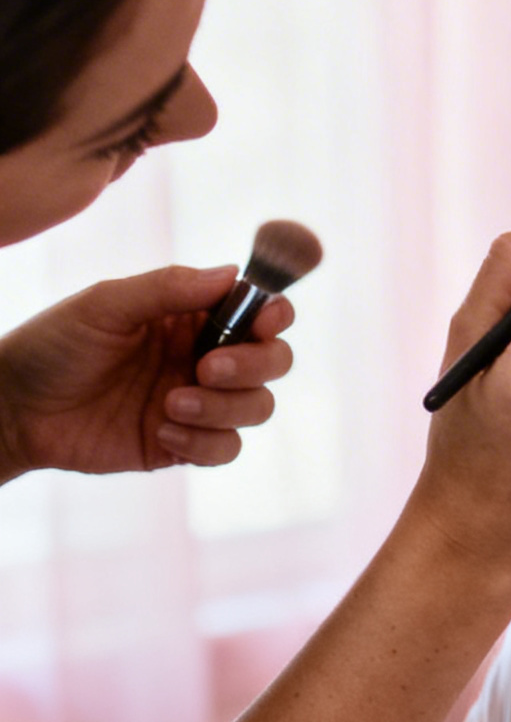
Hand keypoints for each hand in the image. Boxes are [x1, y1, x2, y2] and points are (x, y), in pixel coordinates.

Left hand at [0, 266, 295, 481]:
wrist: (14, 410)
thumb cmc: (52, 347)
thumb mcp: (105, 305)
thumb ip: (169, 288)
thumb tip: (234, 273)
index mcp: (193, 317)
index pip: (260, 311)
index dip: (274, 315)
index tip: (264, 321)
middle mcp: (204, 357)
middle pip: (274, 360)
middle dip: (254, 365)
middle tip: (207, 368)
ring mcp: (197, 403)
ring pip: (257, 407)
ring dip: (224, 407)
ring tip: (170, 403)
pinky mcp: (182, 445)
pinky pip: (226, 448)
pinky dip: (204, 442)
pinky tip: (162, 431)